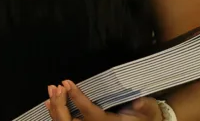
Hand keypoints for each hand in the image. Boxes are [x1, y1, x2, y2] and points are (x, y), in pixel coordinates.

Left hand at [47, 81, 161, 120]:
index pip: (88, 112)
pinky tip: (50, 104)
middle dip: (60, 105)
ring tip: (51, 90)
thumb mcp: (149, 111)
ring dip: (56, 108)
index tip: (67, 83)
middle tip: (57, 86)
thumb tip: (138, 103)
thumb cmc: (146, 117)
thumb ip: (144, 107)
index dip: (76, 98)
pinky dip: (56, 115)